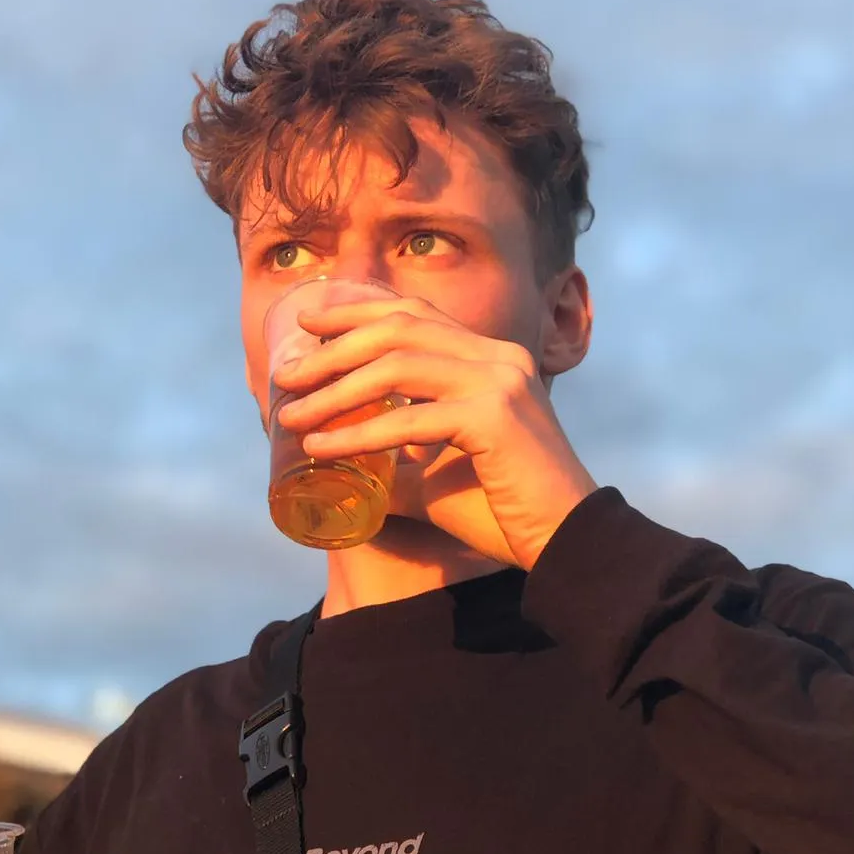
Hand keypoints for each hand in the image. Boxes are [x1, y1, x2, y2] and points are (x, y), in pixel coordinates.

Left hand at [273, 295, 597, 570]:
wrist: (567, 544)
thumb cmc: (501, 512)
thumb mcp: (434, 476)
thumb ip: (393, 461)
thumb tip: (331, 464)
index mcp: (490, 357)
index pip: (415, 312)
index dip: (357, 309)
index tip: (307, 323)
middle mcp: (497, 357)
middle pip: (398, 328)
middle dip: (333, 347)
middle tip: (286, 374)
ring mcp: (500, 382)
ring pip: (398, 365)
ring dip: (334, 390)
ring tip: (290, 416)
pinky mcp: (496, 418)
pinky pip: (410, 420)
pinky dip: (359, 434)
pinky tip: (322, 448)